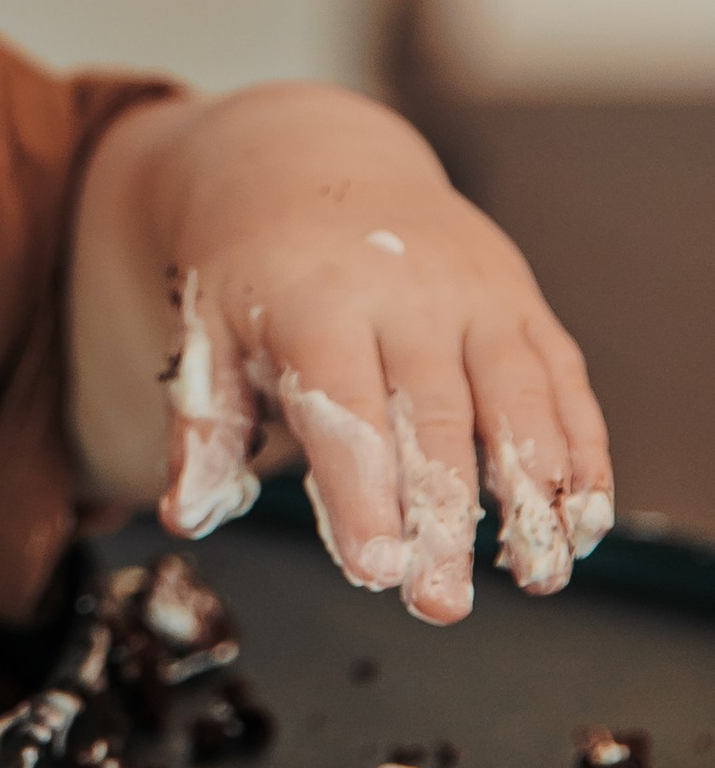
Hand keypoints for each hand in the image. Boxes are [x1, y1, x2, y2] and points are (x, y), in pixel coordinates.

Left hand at [76, 88, 612, 622]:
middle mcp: (407, 294)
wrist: (313, 161)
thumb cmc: (256, 268)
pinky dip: (581, 449)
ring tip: (540, 574)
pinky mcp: (521, 301)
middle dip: (443, 519)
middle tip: (441, 605)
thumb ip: (205, 428)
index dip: (362, 491)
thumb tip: (186, 515)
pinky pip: (562, 379)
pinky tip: (581, 517)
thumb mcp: (208, 331)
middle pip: (434, 418)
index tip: (375, 569)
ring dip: (535, 493)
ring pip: (517, 399)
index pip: (345, 406)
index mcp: (318, 300)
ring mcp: (475, 294)